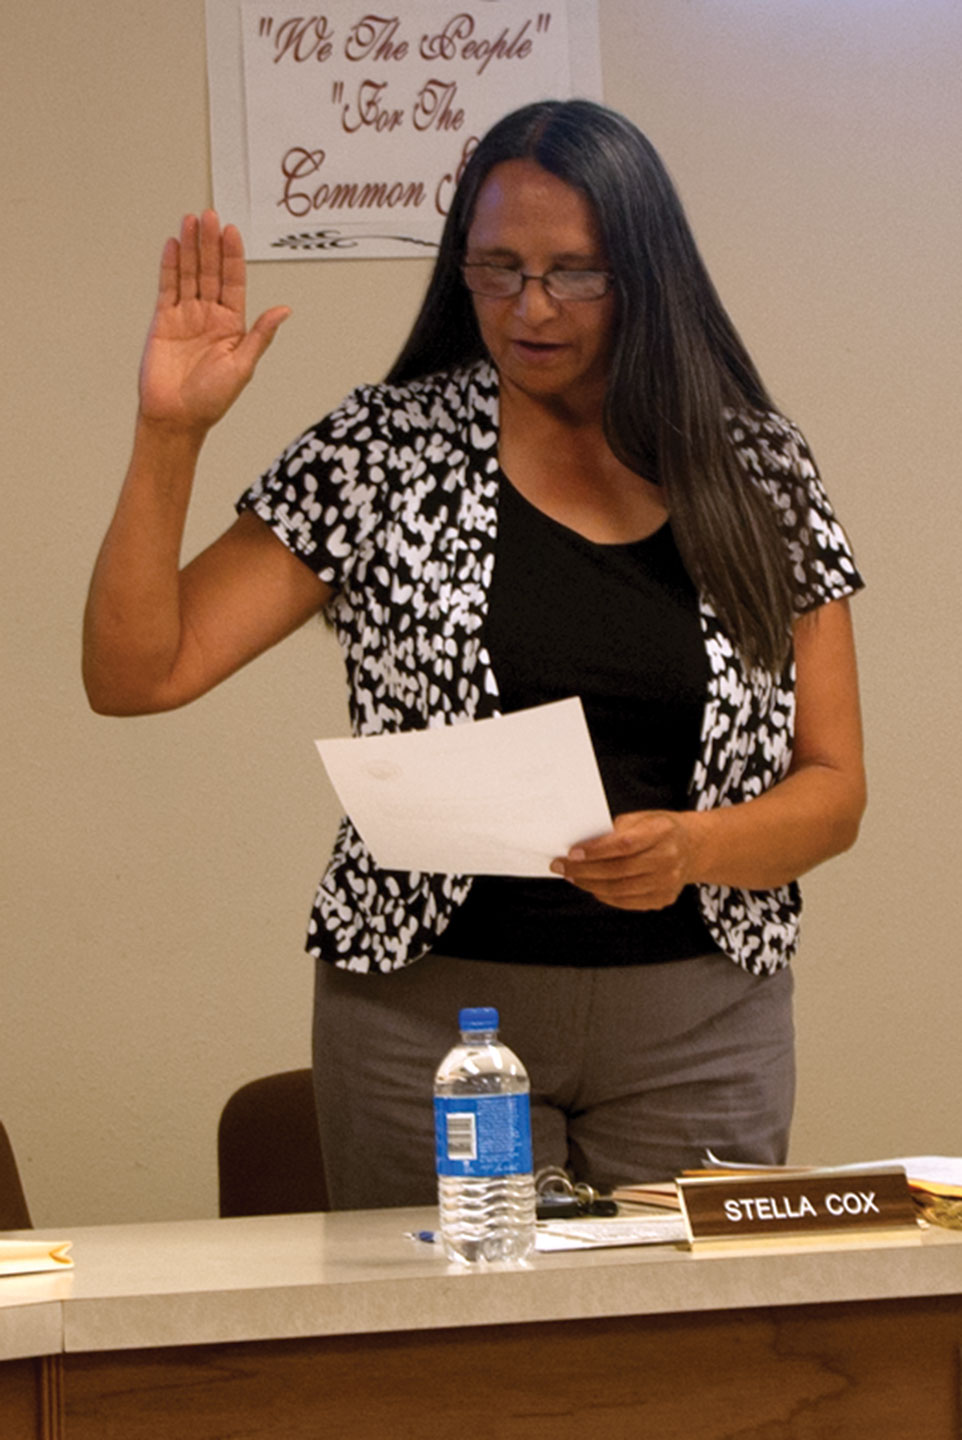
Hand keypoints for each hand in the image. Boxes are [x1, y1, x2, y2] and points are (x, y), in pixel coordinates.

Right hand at [138, 210, 289, 433]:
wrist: (176, 418)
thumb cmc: (211, 400)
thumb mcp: (243, 367)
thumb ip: (261, 335)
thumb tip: (284, 310)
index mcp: (232, 325)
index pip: (234, 282)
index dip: (233, 256)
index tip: (231, 231)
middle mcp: (210, 316)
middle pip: (211, 271)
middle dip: (210, 243)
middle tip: (209, 215)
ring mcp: (186, 316)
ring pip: (190, 273)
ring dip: (191, 247)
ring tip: (191, 220)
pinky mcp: (164, 321)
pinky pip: (168, 287)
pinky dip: (170, 266)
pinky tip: (174, 245)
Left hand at [550, 810, 697, 910]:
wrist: (693, 847)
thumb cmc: (660, 829)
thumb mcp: (642, 818)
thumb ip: (615, 830)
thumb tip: (580, 844)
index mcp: (662, 832)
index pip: (624, 844)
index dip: (595, 850)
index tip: (572, 852)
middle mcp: (668, 858)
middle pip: (619, 870)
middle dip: (584, 870)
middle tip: (562, 866)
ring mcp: (668, 882)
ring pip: (620, 889)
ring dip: (590, 884)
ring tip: (573, 876)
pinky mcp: (663, 899)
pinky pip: (627, 902)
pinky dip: (605, 896)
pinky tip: (592, 886)